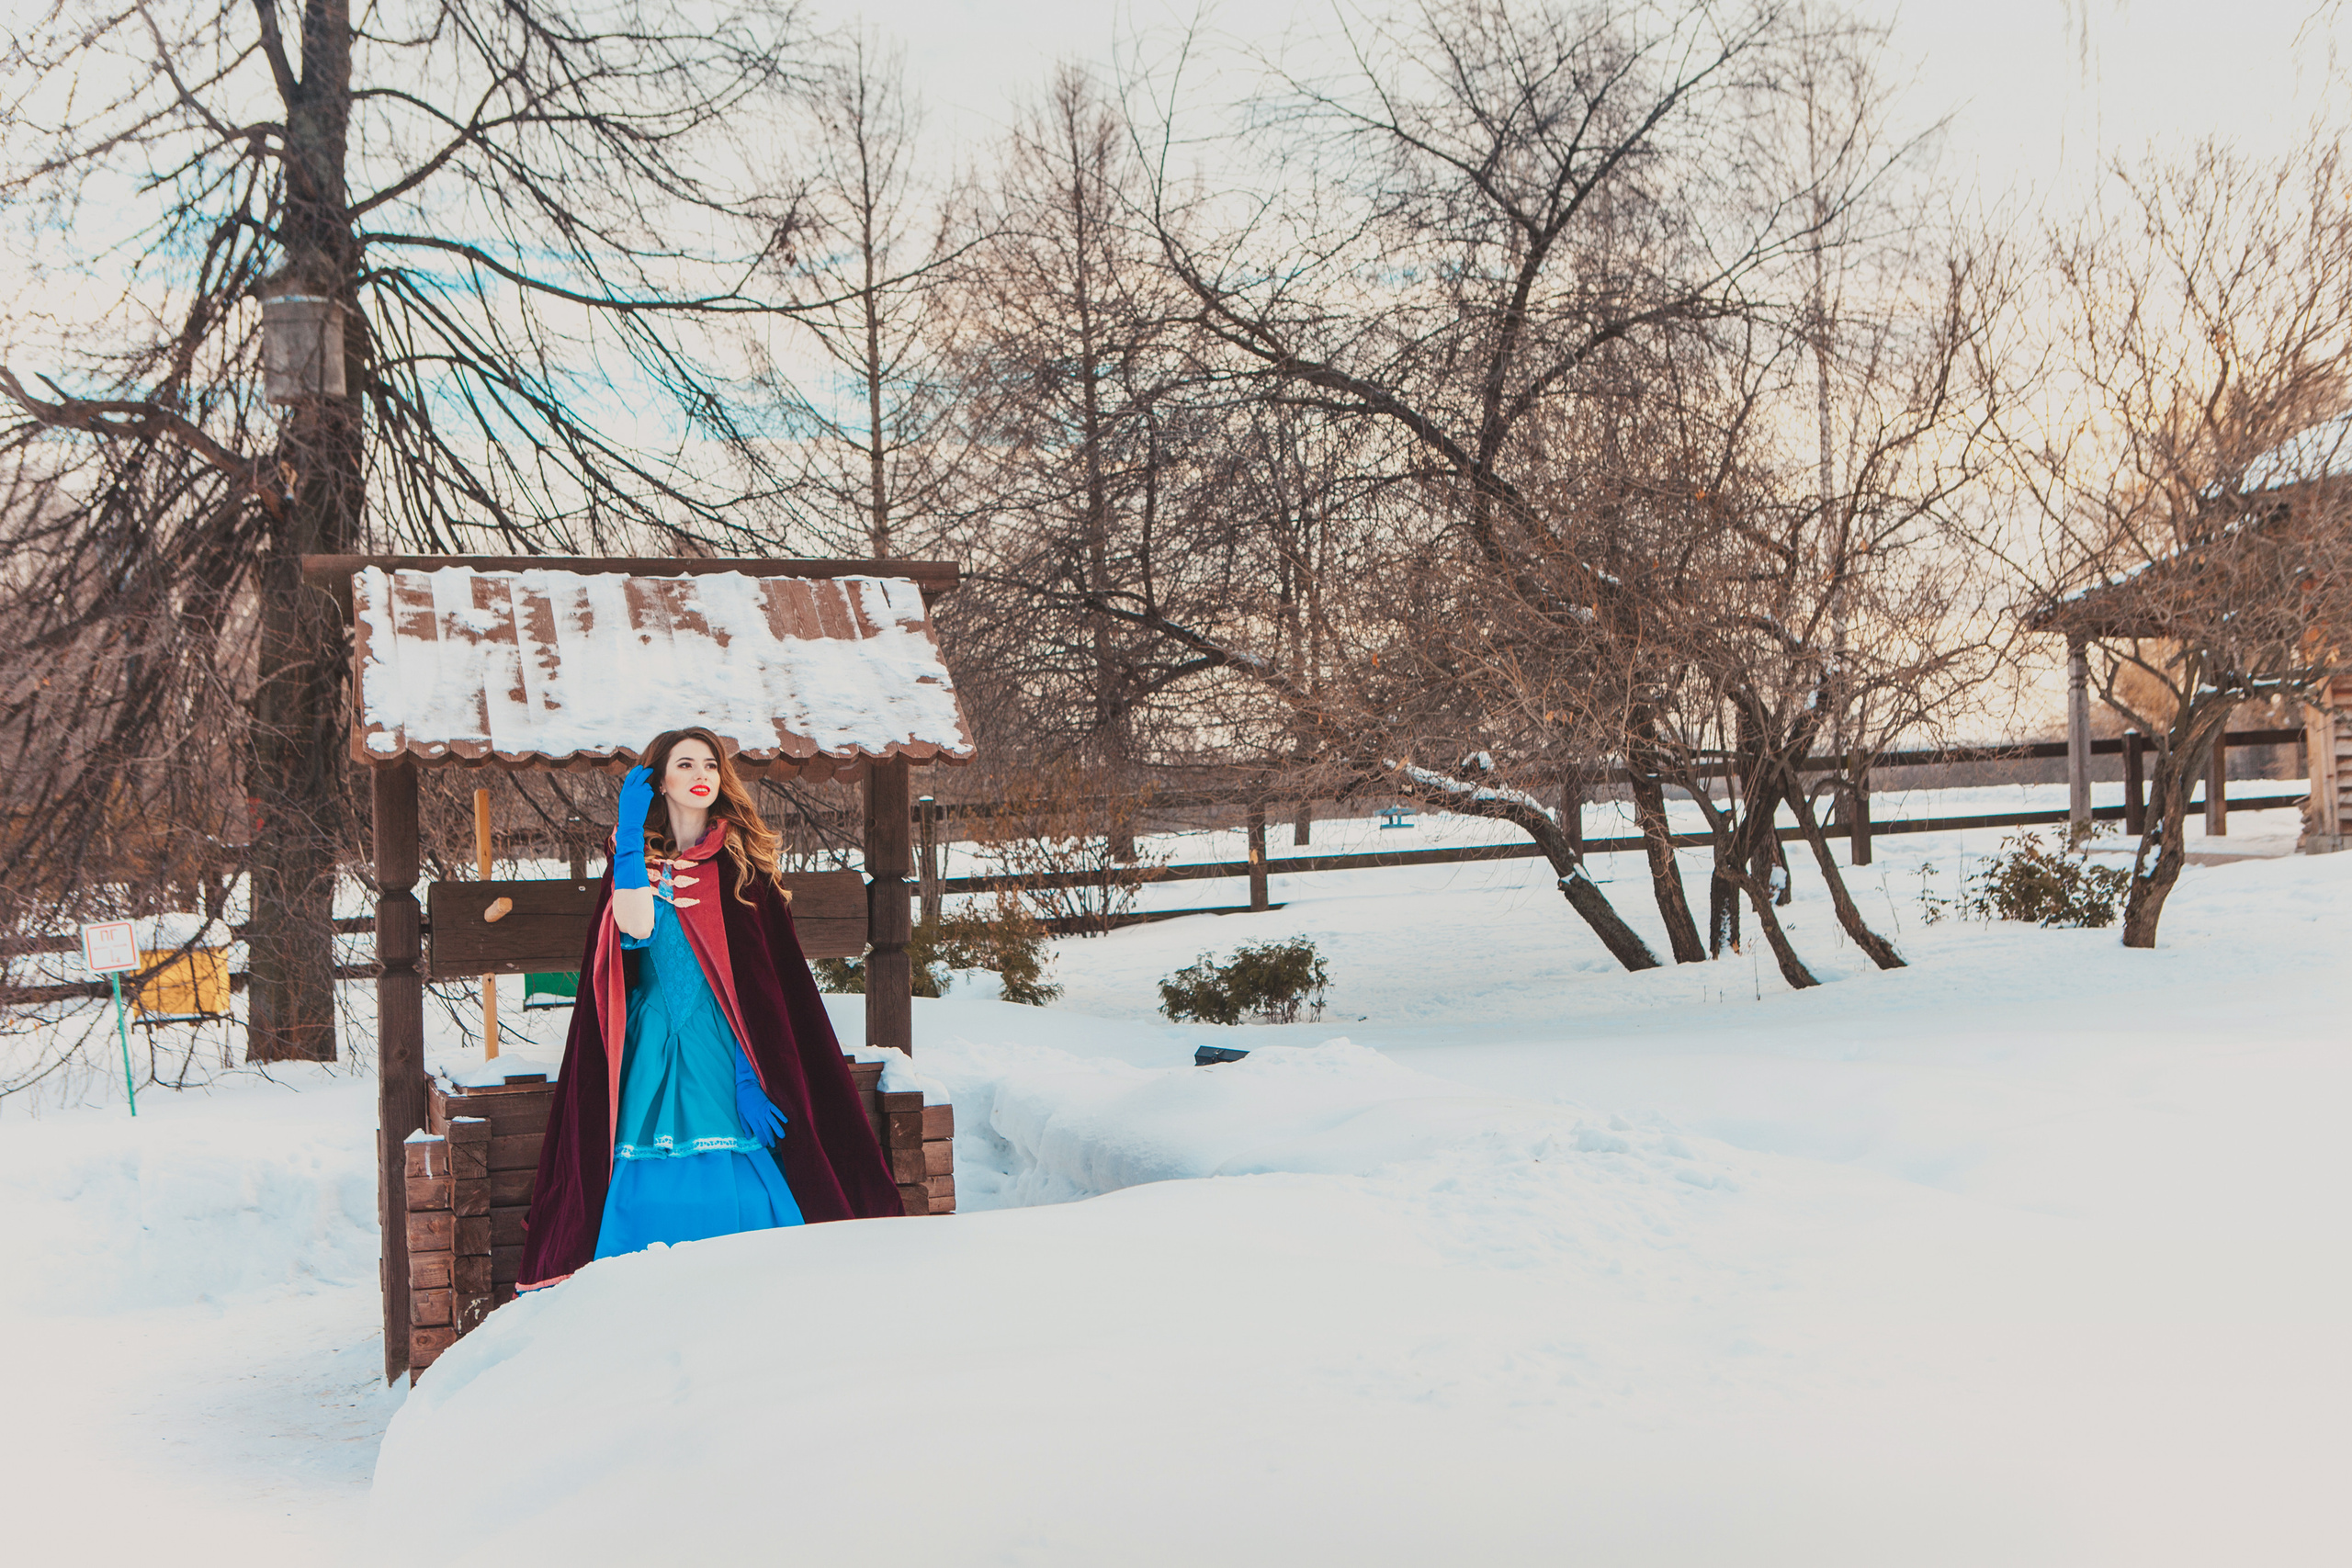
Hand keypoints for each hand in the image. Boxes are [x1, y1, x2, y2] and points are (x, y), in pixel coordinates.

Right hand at [612, 765, 654, 889]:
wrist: (630, 826)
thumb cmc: (629, 818)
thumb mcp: (627, 804)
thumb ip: (631, 795)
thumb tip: (639, 788)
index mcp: (623, 793)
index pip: (630, 778)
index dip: (635, 772)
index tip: (640, 767)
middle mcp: (629, 791)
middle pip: (638, 777)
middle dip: (645, 772)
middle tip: (650, 769)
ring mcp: (637, 794)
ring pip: (646, 785)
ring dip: (649, 787)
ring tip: (649, 791)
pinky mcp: (644, 798)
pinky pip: (650, 792)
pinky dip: (652, 793)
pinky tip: (651, 798)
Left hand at [733, 1049, 788, 1145]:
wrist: (746, 1087)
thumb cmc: (742, 1101)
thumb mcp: (740, 1114)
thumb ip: (745, 1126)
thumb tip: (748, 1137)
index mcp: (751, 1118)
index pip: (758, 1132)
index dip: (762, 1139)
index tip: (764, 1145)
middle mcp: (759, 1115)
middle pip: (767, 1129)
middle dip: (770, 1138)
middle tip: (773, 1144)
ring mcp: (765, 1109)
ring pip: (773, 1121)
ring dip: (778, 1129)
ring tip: (782, 1136)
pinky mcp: (769, 1104)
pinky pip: (776, 1111)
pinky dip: (781, 1116)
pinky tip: (785, 1121)